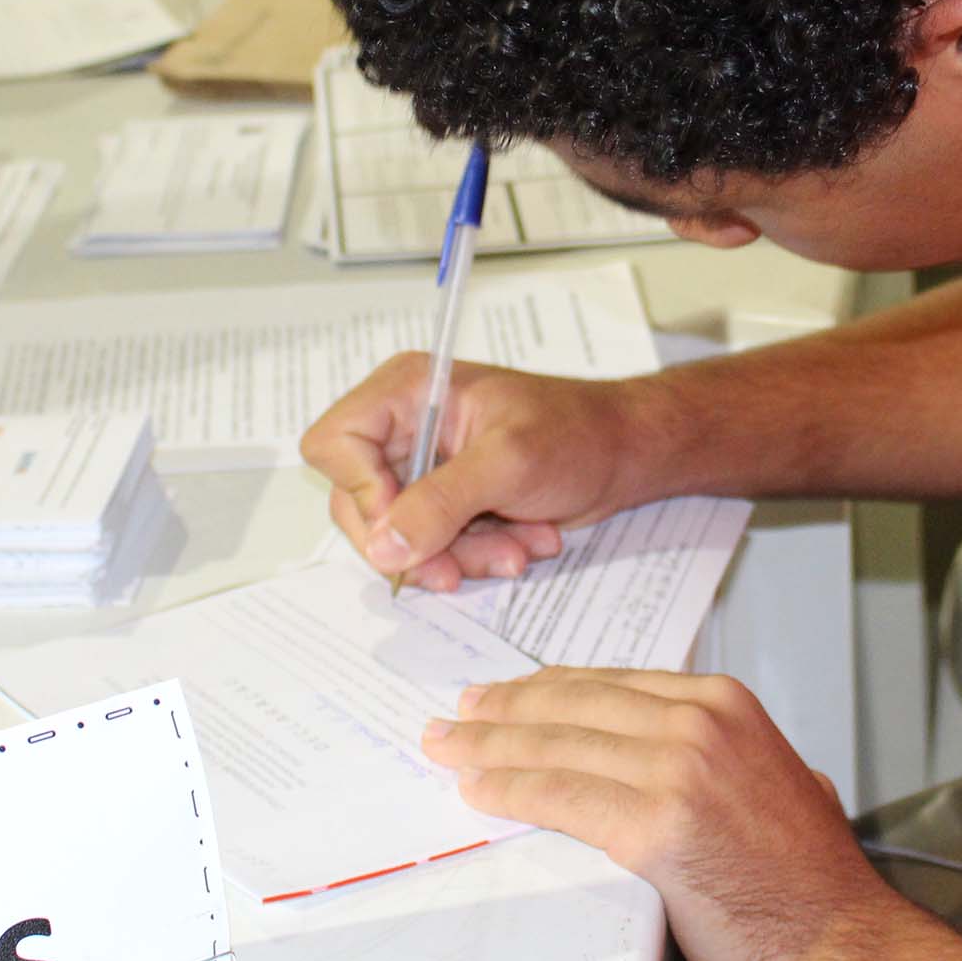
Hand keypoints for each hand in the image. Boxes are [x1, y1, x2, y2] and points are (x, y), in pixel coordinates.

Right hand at [300, 359, 682, 591]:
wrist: (626, 453)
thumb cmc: (577, 433)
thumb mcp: (507, 464)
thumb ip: (440, 503)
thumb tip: (383, 547)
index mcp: (407, 392)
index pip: (334, 444)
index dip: (360, 492)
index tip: (407, 525)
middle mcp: (405, 428)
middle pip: (359, 503)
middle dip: (418, 542)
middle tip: (459, 568)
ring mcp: (425, 468)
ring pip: (399, 536)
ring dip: (457, 556)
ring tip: (516, 550)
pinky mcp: (447, 502)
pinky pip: (433, 546)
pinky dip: (475, 557)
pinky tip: (521, 544)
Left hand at [422, 667, 890, 960]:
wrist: (844, 946)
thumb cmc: (809, 885)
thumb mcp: (775, 782)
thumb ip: (727, 757)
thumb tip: (682, 758)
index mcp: (724, 705)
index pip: (608, 686)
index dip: (545, 690)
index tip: (504, 697)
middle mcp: (700, 723)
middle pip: (572, 706)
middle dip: (503, 712)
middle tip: (456, 716)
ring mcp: (679, 771)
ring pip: (557, 747)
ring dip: (489, 748)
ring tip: (448, 749)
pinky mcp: (657, 828)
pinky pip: (562, 799)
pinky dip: (511, 793)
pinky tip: (479, 792)